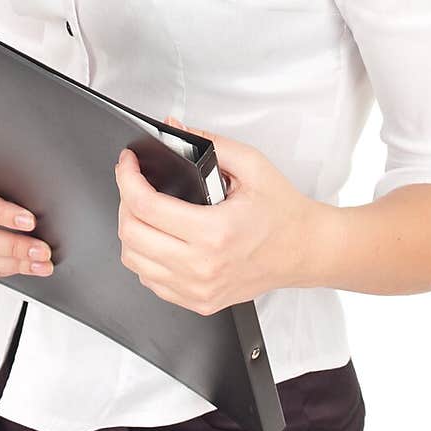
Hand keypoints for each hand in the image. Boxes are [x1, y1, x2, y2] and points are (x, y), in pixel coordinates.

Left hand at [113, 117, 314, 313]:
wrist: (306, 250)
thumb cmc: (283, 212)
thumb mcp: (252, 165)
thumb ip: (209, 143)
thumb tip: (175, 129)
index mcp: (214, 232)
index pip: (146, 206)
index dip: (127, 178)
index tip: (127, 163)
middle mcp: (202, 267)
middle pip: (131, 235)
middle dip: (125, 201)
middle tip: (135, 183)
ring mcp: (199, 289)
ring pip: (134, 262)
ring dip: (131, 230)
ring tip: (145, 209)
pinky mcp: (199, 302)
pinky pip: (151, 281)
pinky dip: (145, 256)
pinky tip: (158, 237)